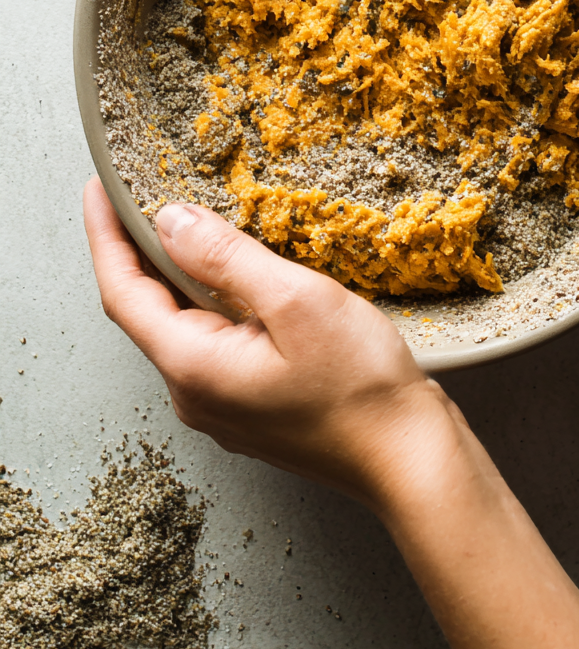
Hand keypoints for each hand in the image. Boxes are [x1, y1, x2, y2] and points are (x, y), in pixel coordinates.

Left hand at [82, 177, 452, 507]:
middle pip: (146, 311)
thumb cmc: (362, 388)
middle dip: (136, 251)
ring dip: (177, 276)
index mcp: (193, 367)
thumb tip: (170, 221)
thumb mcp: (295, 302)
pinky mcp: (252, 408)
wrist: (411, 460)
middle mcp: (195, 394)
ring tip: (185, 224)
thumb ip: (224, 257)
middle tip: (139, 193)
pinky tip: (236, 277)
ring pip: (182, 327)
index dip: (105, 235)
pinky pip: (213, 344)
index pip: (122, 292)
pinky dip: (210, 301)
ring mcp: (222, 407)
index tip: (98, 188)